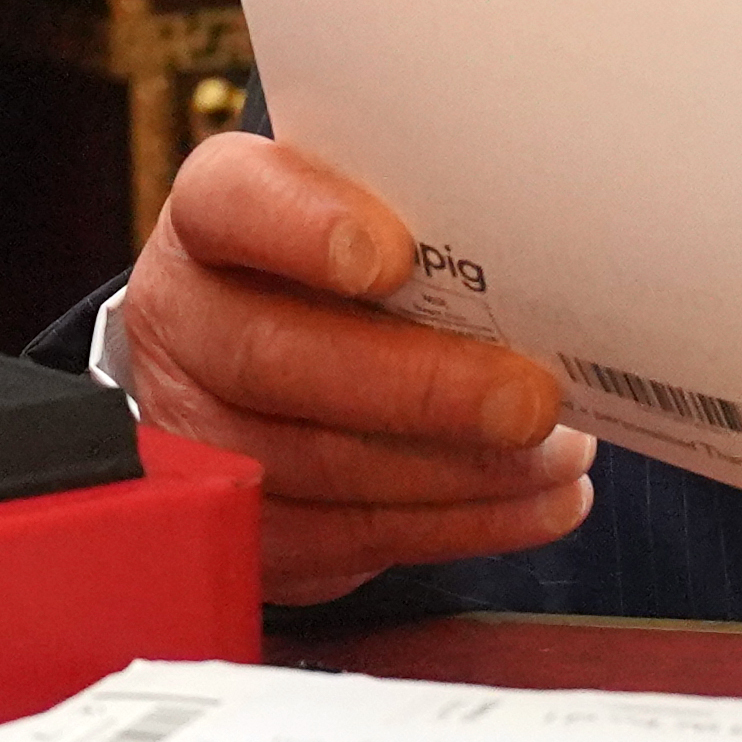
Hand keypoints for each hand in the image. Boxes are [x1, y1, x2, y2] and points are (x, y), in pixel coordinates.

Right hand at [110, 135, 590, 607]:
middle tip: (529, 400)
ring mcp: (195, 433)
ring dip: (458, 469)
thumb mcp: (362, 221)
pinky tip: (537, 503)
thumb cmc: (339, 278)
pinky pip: (345, 537)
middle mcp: (184, 321)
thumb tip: (541, 259)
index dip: (303, 229)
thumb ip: (421, 227)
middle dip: (417, 387)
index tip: (391, 256)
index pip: (228, 203)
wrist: (254, 375)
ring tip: (556, 455)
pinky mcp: (240, 527)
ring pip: (315, 464)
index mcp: (212, 218)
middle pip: (273, 356)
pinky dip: (459, 524)